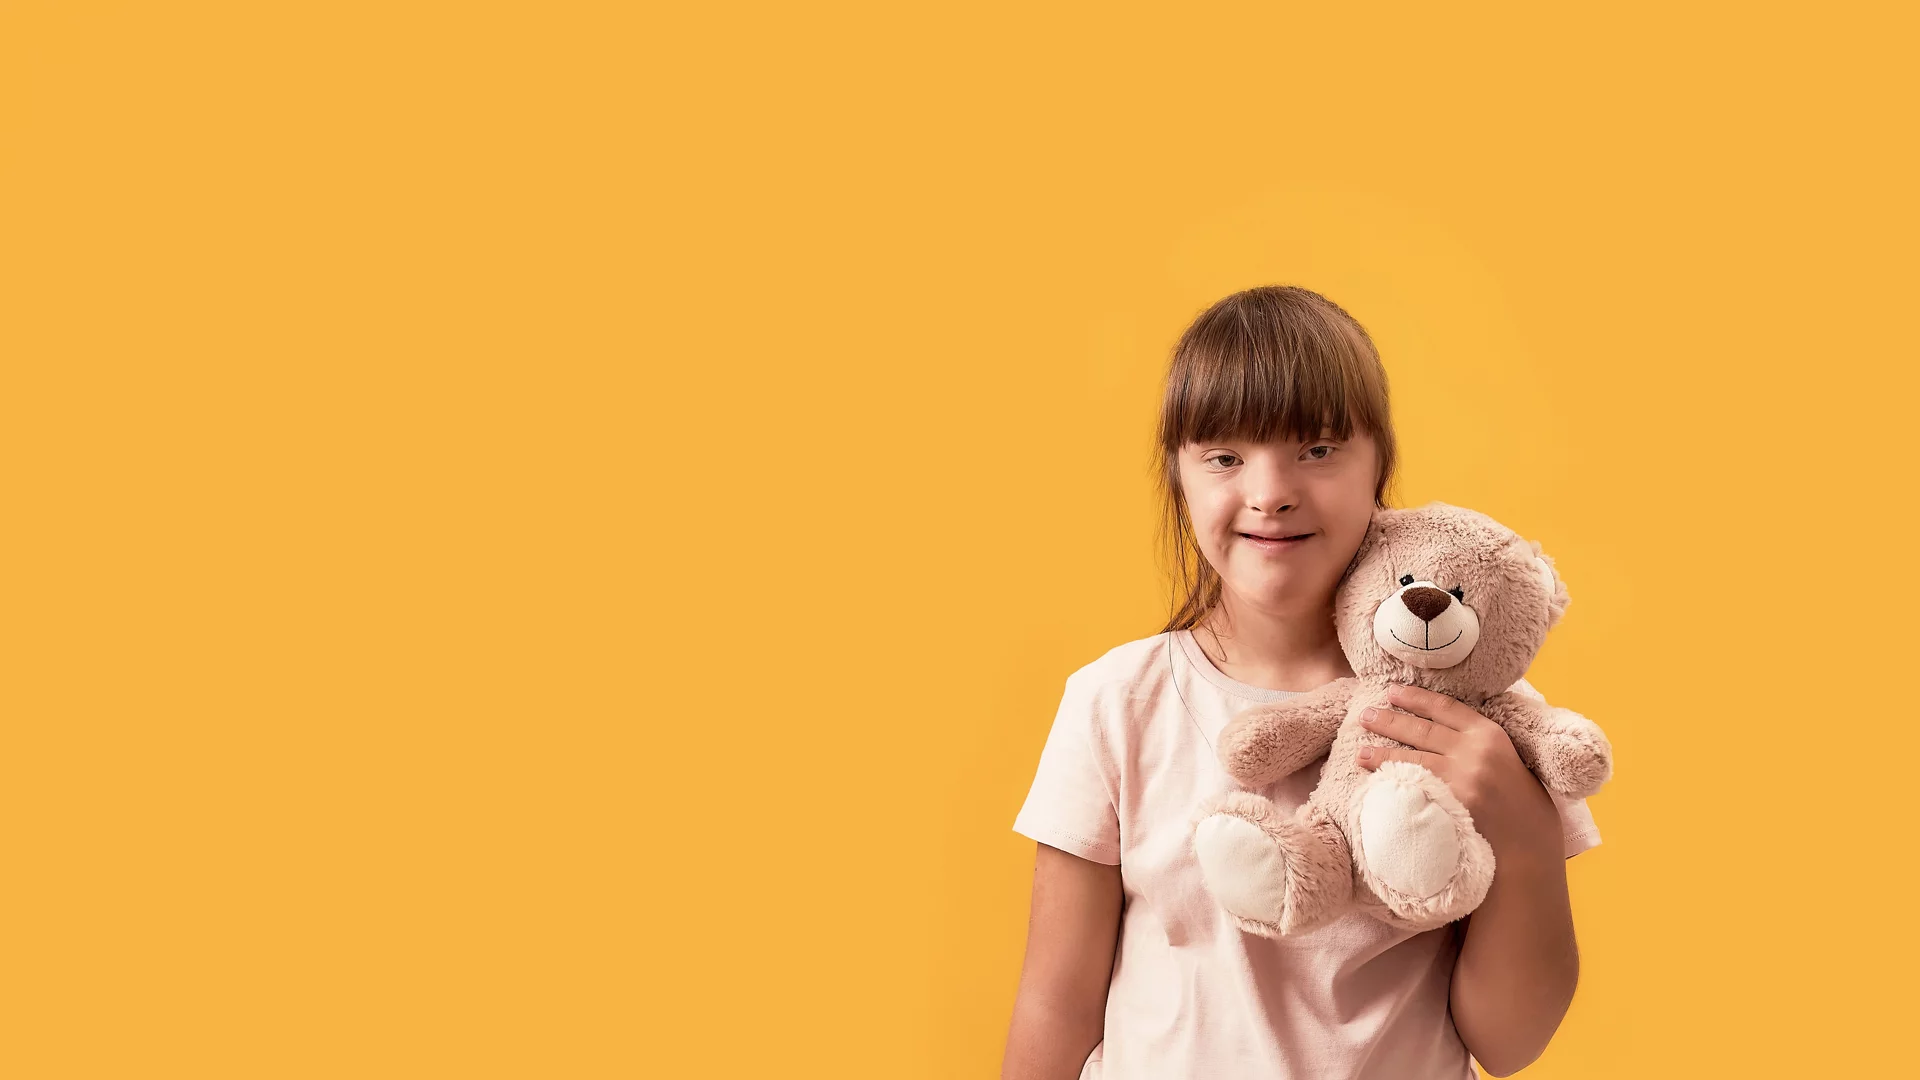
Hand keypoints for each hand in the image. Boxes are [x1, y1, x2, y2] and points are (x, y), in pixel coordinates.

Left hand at [1356, 683, 1561, 866]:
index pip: (1444, 708)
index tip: (1391, 692)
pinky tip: (1375, 781)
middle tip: (1364, 715)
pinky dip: (1391, 784)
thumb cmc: (1519, 801)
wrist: (1530, 845)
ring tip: (1359, 751)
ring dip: (1380, 754)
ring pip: (1410, 760)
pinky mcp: (1448, 807)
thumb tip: (1437, 725)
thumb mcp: (1507, 758)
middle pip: (1420, 729)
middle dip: (1388, 720)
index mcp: (1490, 735)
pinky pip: (1412, 789)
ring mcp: (1460, 780)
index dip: (1414, 697)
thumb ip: (1477, 742)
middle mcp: (1474, 753)